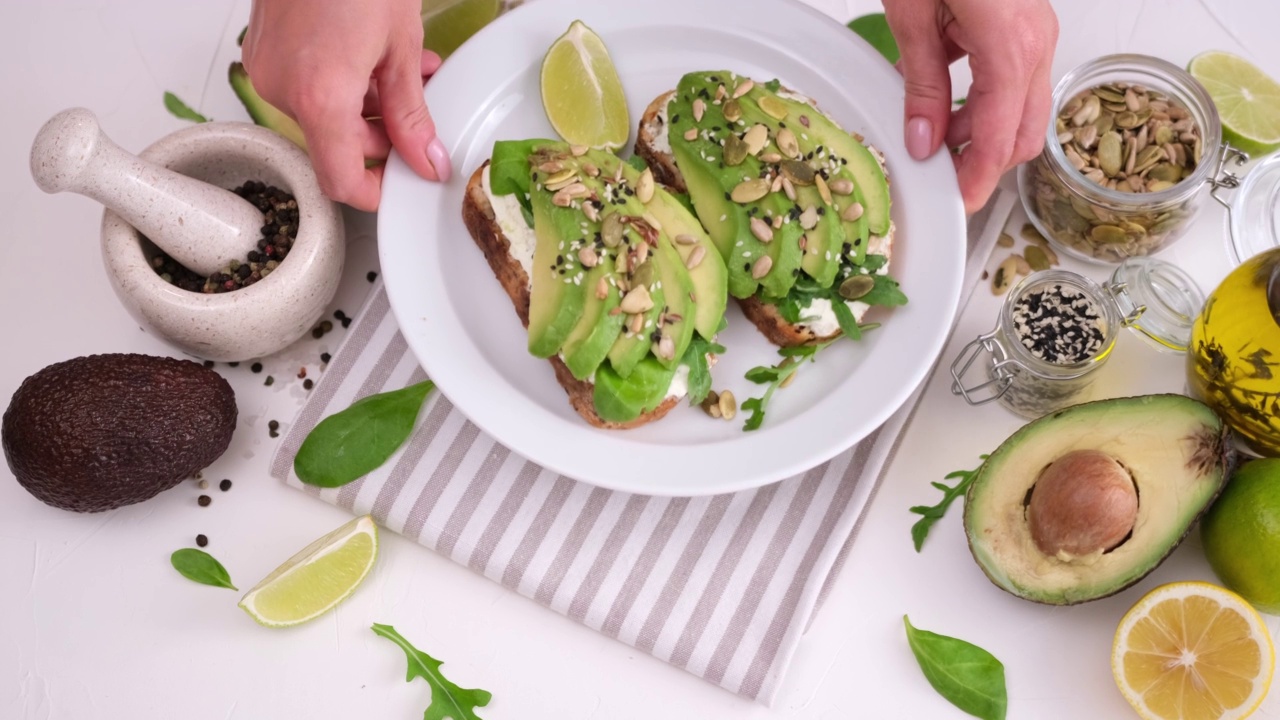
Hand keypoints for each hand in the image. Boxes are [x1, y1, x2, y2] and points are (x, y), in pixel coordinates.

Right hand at [241, 0, 452, 210]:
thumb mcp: (401, 47)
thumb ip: (412, 114)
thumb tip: (427, 159)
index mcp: (319, 97)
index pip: (340, 179)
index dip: (373, 193)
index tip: (397, 186)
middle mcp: (284, 88)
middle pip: (336, 144)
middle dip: (381, 135)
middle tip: (417, 115)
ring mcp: (268, 67)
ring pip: (324, 112)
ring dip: (366, 104)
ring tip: (405, 73)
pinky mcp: (263, 48)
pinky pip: (307, 84)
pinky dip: (341, 82)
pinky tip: (373, 57)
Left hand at [884, 0, 1057, 213]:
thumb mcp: (913, 15)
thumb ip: (921, 82)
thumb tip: (923, 140)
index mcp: (1010, 48)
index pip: (999, 138)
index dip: (977, 180)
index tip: (957, 206)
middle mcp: (1035, 43)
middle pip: (1021, 133)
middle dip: (983, 163)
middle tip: (939, 177)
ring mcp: (1037, 32)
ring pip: (1018, 108)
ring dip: (977, 129)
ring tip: (929, 133)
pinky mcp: (1026, 23)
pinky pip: (1011, 78)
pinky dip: (980, 97)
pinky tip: (939, 94)